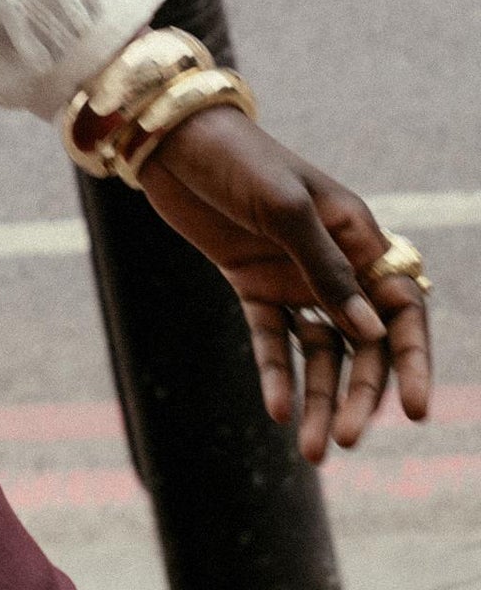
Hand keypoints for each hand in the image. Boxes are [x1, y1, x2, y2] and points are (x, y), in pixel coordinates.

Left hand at [138, 106, 432, 463]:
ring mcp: (290, 276)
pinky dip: (275, 374)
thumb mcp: (285, 208)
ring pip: (318, 351)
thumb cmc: (239, 158)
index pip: (400, 308)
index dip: (413, 359)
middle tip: (344, 439)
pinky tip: (275, 411)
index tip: (415, 411)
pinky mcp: (250, 284)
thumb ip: (326, 269)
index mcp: (356, 237)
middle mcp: (331, 263)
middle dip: (360, 393)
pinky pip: (271, 339)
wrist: (173, 139)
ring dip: (317, 397)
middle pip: (362, 343)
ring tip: (309, 450)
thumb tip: (372, 331)